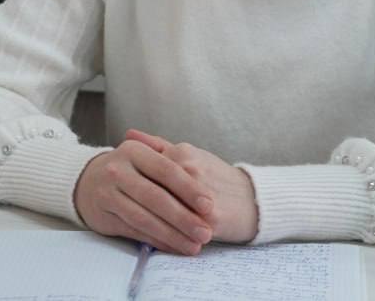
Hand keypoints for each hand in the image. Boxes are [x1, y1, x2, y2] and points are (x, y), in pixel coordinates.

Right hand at [73, 138, 215, 255]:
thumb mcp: (146, 155)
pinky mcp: (104, 217)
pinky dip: (156, 241)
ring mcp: (108, 194)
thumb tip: (204, 181)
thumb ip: (173, 161)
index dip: (188, 188)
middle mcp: (117, 170)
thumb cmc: (129, 169)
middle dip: (183, 217)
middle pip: (155, 197)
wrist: (87, 181)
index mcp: (133, 151)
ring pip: (144, 218)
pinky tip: (174, 246)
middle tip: (205, 232)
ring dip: (172, 235)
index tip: (209, 205)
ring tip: (194, 245)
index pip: (166, 170)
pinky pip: (134, 231)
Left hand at [125, 129, 258, 243]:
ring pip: (163, 211)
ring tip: (137, 228)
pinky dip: (166, 237)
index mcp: (183, 152)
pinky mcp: (209, 218)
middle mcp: (190, 170)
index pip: (145, 168)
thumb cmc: (216, 177)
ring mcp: (198, 194)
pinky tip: (155, 241)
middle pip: (151, 190)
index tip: (120, 192)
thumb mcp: (190, 155)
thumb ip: (158, 146)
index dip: (130, 183)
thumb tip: (128, 133)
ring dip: (148, 222)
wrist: (253, 200)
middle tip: (121, 212)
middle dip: (135, 203)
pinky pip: (179, 230)